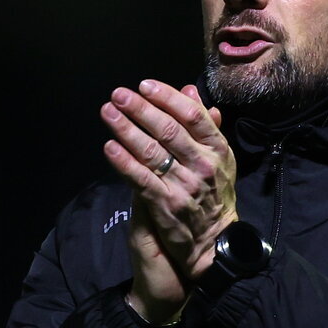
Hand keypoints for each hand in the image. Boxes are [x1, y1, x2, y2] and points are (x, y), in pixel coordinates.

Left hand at [101, 79, 236, 304]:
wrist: (214, 242)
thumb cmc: (214, 194)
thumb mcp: (219, 157)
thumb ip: (203, 124)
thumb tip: (188, 90)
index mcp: (218, 149)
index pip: (193, 115)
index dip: (167, 97)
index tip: (145, 85)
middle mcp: (203, 165)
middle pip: (169, 130)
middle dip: (140, 109)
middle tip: (118, 94)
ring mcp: (184, 186)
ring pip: (152, 152)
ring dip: (127, 130)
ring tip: (108, 113)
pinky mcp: (166, 205)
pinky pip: (142, 180)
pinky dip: (124, 163)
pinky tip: (109, 148)